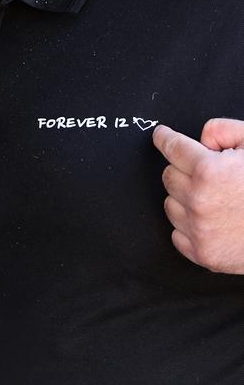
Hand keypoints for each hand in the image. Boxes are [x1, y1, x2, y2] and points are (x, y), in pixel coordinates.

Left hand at [152, 119, 243, 273]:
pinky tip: (210, 219)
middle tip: (206, 173)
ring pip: (170, 205)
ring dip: (185, 198)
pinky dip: (188, 225)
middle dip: (183, 169)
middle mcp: (199, 201)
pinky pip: (177, 234)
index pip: (173, 148)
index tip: (160, 136)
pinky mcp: (203, 253)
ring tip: (214, 198)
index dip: (165, 138)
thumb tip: (202, 139)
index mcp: (209, 171)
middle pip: (168, 176)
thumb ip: (224, 131)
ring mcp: (199, 230)